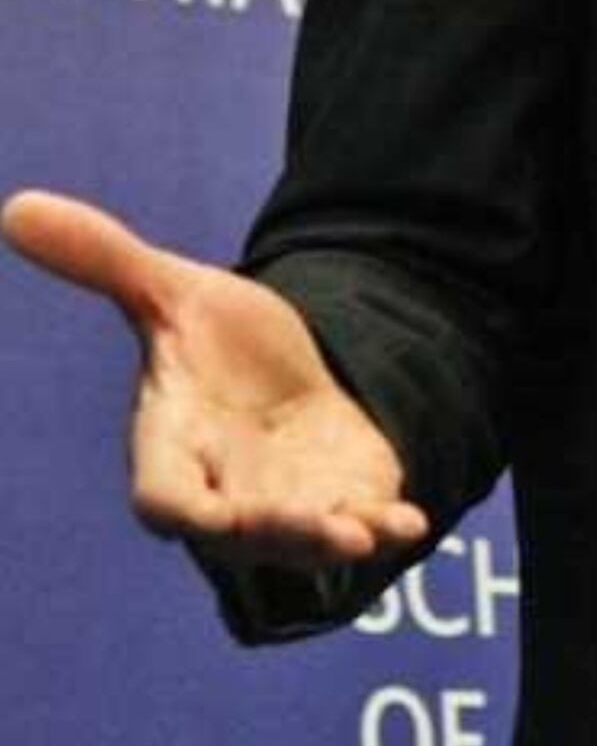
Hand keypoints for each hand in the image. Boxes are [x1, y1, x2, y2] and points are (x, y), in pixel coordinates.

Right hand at [3, 189, 426, 569]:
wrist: (281, 364)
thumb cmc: (211, 340)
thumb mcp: (171, 291)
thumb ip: (106, 260)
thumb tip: (18, 205)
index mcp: (174, 445)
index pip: (163, 498)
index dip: (182, 510)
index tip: (206, 519)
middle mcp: (227, 487)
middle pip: (240, 533)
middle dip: (275, 533)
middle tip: (318, 530)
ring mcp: (287, 500)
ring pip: (302, 540)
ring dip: (328, 540)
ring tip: (361, 535)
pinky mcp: (344, 494)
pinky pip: (363, 523)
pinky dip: (384, 525)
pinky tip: (410, 520)